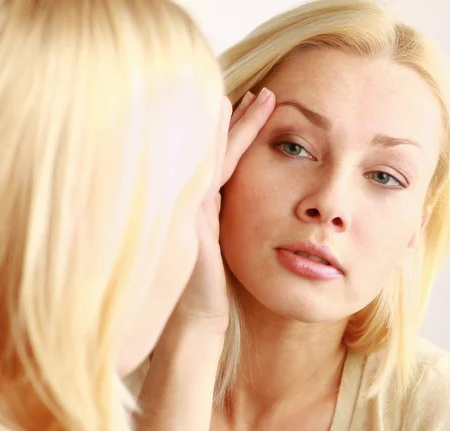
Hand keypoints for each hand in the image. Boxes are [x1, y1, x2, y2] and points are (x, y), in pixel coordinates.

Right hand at [173, 88, 275, 331]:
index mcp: (202, 207)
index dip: (238, 135)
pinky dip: (222, 148)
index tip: (255, 109)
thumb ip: (221, 227)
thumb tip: (233, 216)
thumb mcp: (221, 250)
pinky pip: (210, 174)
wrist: (194, 318)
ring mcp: (189, 205)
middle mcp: (193, 201)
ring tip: (253, 98)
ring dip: (233, 126)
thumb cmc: (207, 290)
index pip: (221, 161)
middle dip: (238, 121)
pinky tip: (229, 128)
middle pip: (215, 150)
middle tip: (261, 93)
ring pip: (212, 155)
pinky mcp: (191, 216)